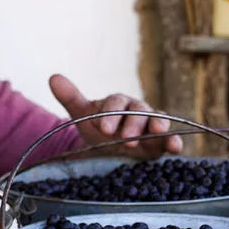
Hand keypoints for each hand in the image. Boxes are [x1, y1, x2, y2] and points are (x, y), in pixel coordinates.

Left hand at [49, 74, 182, 157]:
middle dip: (133, 124)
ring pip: (157, 121)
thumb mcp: (83, 115)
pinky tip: (175, 146)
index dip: (110, 114)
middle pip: (138, 112)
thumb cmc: (99, 130)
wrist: (110, 151)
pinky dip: (174, 141)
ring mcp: (150, 127)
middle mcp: (137, 112)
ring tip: (157, 131)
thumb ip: (71, 98)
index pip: (115, 104)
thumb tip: (53, 77)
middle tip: (125, 138)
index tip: (102, 127)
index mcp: (118, 103)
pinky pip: (169, 139)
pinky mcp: (160, 143)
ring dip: (159, 126)